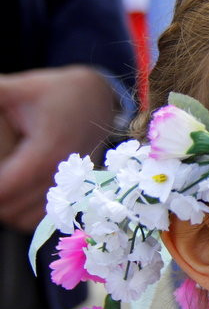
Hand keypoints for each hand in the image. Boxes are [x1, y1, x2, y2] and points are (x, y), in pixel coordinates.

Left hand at [0, 66, 117, 231]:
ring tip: (0, 188)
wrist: (98, 100)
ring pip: (24, 220)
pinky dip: (21, 215)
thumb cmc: (58, 93)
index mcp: (49, 151)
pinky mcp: (75, 195)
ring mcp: (71, 189)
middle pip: (10, 210)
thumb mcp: (19, 88)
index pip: (4, 189)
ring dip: (5, 209)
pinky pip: (41, 219)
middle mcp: (64, 176)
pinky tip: (13, 195)